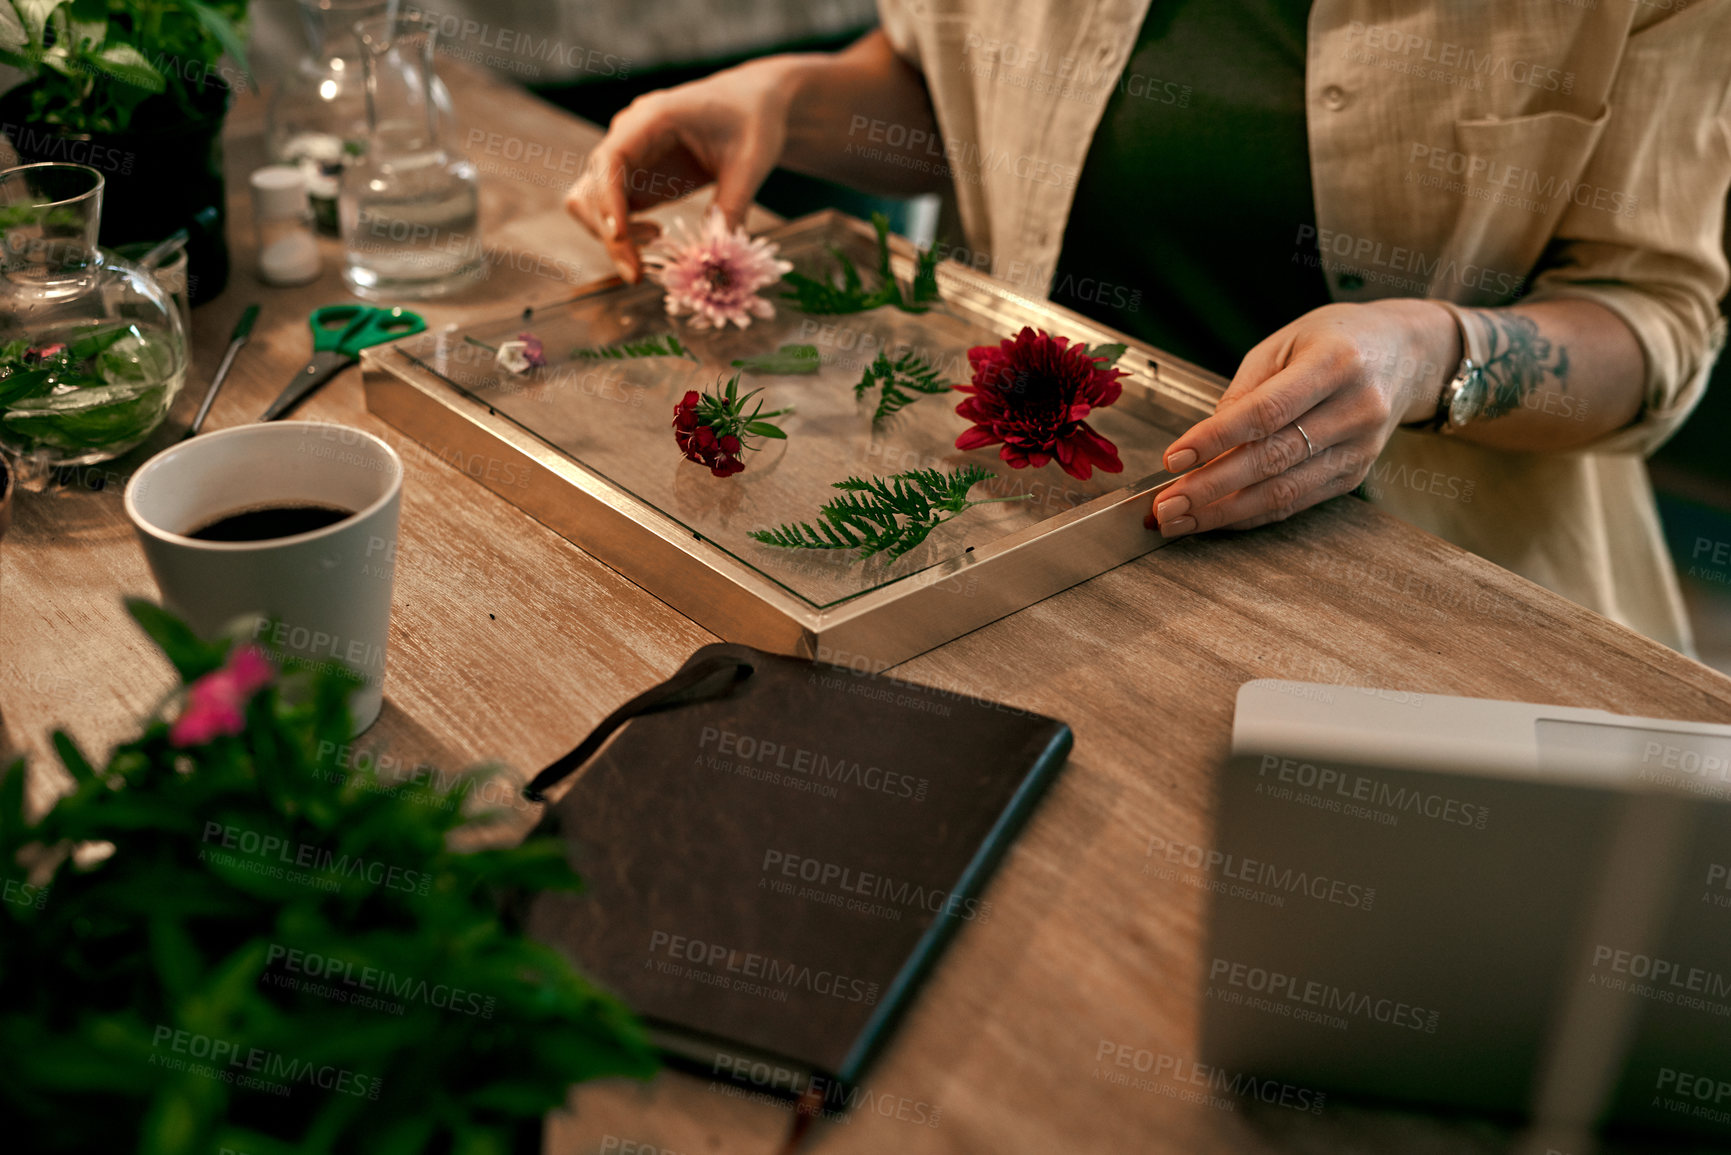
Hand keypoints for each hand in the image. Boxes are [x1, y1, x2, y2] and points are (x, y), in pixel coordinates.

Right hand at [564, 59, 798, 282]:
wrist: (753, 105)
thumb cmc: (753, 122)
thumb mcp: (752, 162)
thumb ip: (733, 204)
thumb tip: (718, 254)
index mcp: (653, 118)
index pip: (611, 160)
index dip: (608, 201)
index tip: (619, 239)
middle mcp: (629, 136)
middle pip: (592, 188)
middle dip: (608, 233)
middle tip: (638, 273)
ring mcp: (629, 158)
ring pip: (591, 202)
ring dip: (611, 233)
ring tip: (656, 243)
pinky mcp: (637, 178)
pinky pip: (611, 210)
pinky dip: (623, 232)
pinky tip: (657, 236)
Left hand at [1151, 299, 1458, 535]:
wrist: (1406, 353)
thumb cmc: (1335, 339)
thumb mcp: (1284, 343)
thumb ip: (1245, 391)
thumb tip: (1203, 441)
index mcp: (1336, 363)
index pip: (1266, 411)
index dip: (1215, 439)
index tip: (1172, 459)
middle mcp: (1356, 409)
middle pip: (1272, 459)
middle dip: (1210, 489)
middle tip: (1164, 508)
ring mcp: (1361, 448)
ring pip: (1284, 491)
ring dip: (1224, 513)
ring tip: (1178, 521)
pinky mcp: (1357, 474)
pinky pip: (1297, 502)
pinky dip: (1251, 515)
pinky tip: (1216, 519)